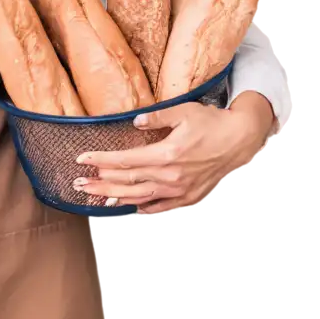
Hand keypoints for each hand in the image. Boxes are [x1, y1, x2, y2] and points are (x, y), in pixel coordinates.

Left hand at [73, 98, 271, 214]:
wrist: (240, 139)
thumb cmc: (211, 122)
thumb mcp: (183, 111)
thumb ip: (156, 117)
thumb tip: (134, 121)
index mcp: (167, 154)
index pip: (125, 160)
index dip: (101, 160)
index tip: (81, 160)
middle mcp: (171, 176)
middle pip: (127, 182)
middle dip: (100, 182)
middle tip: (79, 184)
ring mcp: (180, 189)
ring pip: (140, 197)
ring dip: (115, 196)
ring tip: (95, 196)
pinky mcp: (189, 195)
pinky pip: (162, 206)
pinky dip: (144, 207)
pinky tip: (130, 206)